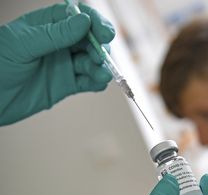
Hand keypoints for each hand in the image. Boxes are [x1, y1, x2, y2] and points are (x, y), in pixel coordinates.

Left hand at [0, 3, 114, 125]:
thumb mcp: (22, 44)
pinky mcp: (67, 85)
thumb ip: (55, 34)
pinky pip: (88, 81)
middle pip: (91, 39)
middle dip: (101, 47)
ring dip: (101, 66)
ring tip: (102, 74)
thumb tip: (84, 21)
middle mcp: (59, 43)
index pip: (78, 16)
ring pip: (92, 61)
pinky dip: (97, 81)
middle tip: (102, 57)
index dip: (95, 22)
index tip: (105, 33)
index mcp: (47, 25)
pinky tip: (99, 82)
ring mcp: (64, 64)